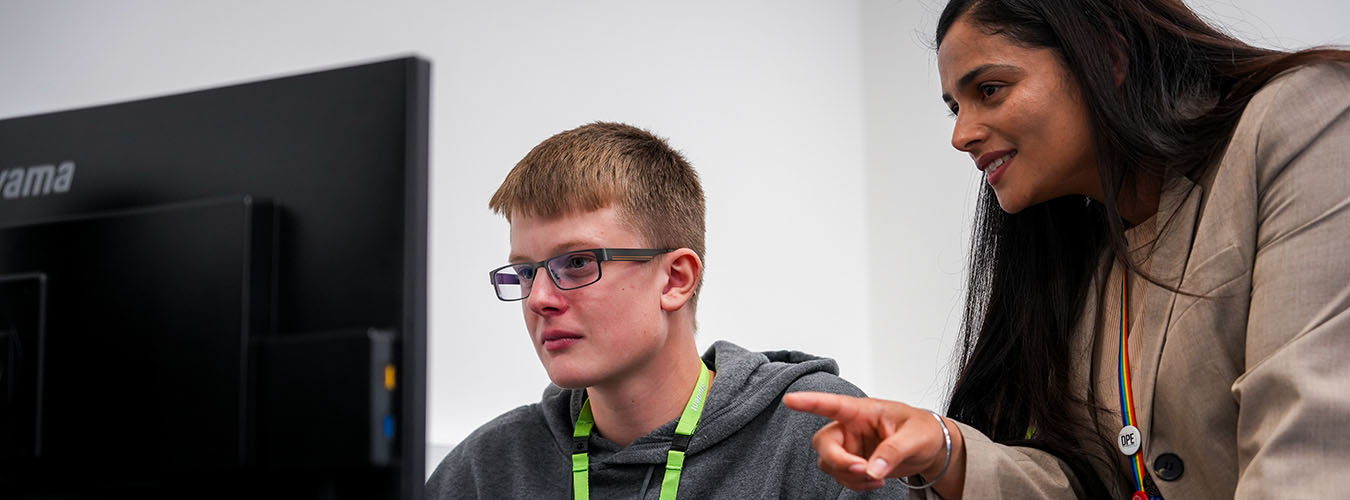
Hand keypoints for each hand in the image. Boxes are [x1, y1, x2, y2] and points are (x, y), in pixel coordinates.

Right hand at [783, 392, 960, 491]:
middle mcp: (850, 426)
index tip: (790, 400)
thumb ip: (893, 451)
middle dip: (838, 460)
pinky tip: (875, 480)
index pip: (833, 404)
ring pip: (829, 463)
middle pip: (824, 442)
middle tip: (862, 469)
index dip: (810, 402)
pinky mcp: (853, 461)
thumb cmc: (923, 431)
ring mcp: (850, 446)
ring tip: (876, 477)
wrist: (931, 448)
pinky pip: (841, 477)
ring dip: (848, 475)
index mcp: (863, 410)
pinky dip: (855, 484)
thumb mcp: (915, 437)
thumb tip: (873, 469)